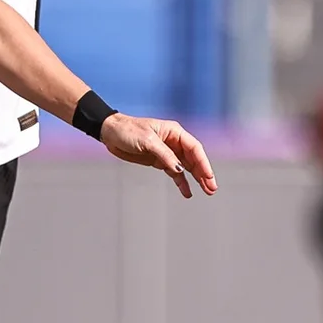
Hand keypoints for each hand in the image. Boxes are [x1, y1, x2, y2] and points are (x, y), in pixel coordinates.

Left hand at [98, 114, 217, 198]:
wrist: (110, 133)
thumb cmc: (128, 131)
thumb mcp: (147, 141)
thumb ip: (164, 155)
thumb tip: (179, 169)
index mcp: (174, 132)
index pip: (194, 148)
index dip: (203, 163)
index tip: (208, 176)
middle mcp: (174, 142)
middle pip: (193, 159)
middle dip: (203, 173)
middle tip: (212, 188)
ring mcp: (167, 152)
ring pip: (186, 167)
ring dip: (196, 179)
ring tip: (206, 191)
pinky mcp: (158, 160)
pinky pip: (174, 172)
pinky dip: (181, 182)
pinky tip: (187, 192)